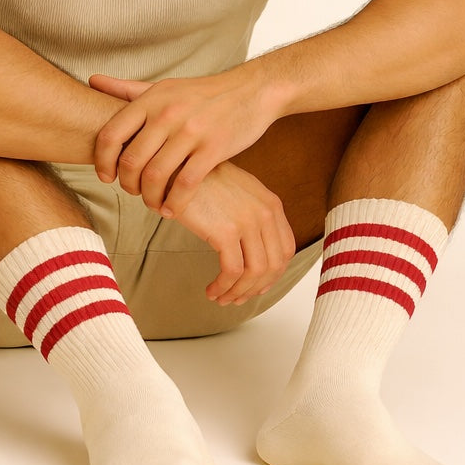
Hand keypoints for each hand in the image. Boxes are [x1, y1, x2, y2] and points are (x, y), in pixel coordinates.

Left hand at [89, 71, 278, 217]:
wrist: (251, 90)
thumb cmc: (203, 93)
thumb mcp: (164, 87)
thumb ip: (127, 89)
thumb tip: (92, 80)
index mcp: (152, 99)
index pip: (111, 134)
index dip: (102, 161)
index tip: (106, 176)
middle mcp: (168, 113)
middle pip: (131, 161)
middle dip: (127, 185)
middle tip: (133, 192)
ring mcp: (191, 131)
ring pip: (156, 177)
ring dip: (149, 199)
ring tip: (153, 203)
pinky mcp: (213, 149)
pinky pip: (185, 185)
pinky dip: (174, 203)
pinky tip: (172, 209)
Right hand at [172, 160, 295, 304]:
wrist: (178, 166)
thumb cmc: (203, 180)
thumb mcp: (239, 192)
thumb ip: (254, 215)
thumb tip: (255, 252)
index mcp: (271, 204)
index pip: (285, 249)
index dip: (273, 274)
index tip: (255, 286)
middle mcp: (264, 212)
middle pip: (273, 265)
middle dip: (255, 288)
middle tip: (236, 298)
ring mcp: (247, 221)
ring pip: (254, 272)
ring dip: (238, 292)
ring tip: (221, 298)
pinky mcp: (226, 231)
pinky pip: (232, 271)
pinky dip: (223, 287)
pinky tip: (211, 290)